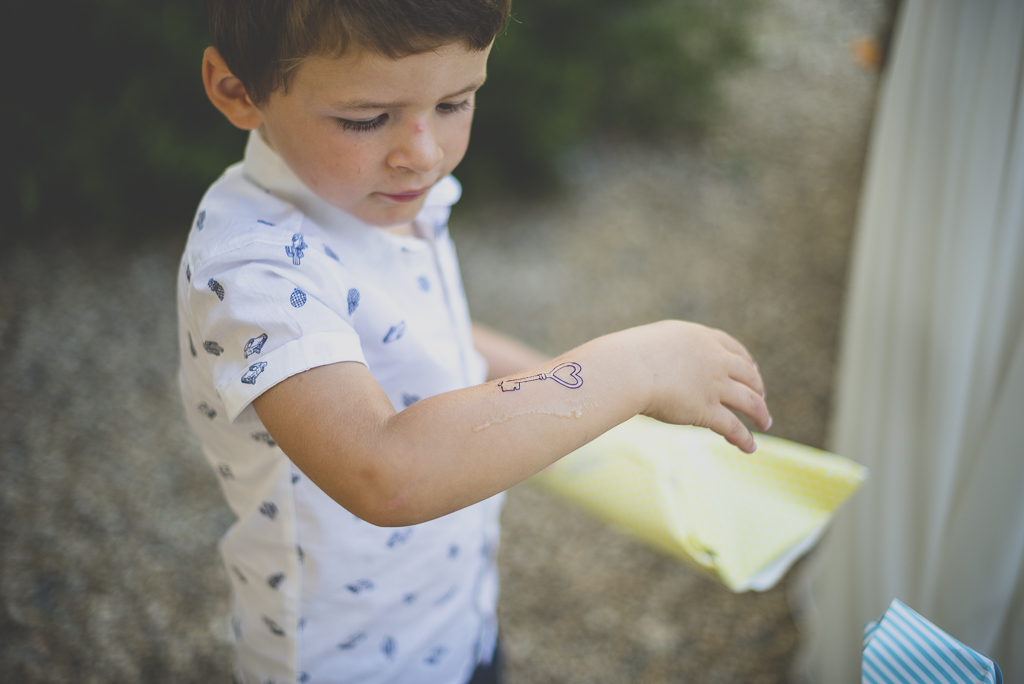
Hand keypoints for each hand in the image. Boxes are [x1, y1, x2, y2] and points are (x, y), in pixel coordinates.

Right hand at [634, 320, 769, 452]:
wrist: (628, 368)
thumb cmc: (628, 355)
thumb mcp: (655, 342)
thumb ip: (668, 351)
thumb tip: (661, 363)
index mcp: (702, 338)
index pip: (734, 348)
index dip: (747, 361)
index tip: (753, 369)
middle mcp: (714, 360)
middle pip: (748, 374)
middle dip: (758, 387)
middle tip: (761, 397)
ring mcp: (714, 385)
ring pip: (749, 401)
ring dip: (760, 414)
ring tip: (765, 423)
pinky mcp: (707, 410)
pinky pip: (733, 426)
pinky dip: (745, 438)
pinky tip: (750, 447)